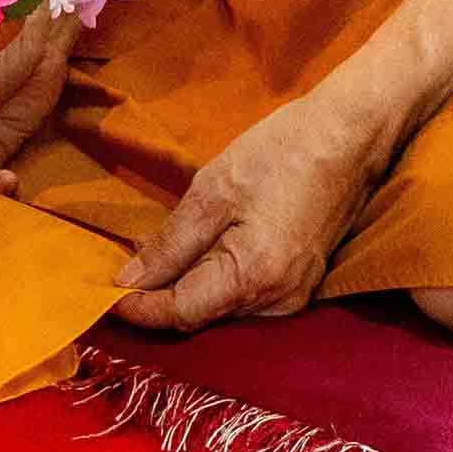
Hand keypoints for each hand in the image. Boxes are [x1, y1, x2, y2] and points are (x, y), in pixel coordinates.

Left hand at [113, 92, 385, 333]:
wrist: (349, 136)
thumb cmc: (280, 152)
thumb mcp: (213, 191)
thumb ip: (170, 244)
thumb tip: (128, 281)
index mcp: (253, 277)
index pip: (180, 312)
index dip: (138, 308)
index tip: (103, 293)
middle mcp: (277, 300)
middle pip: (200, 314)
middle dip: (158, 297)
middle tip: (119, 267)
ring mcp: (294, 295)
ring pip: (221, 307)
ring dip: (185, 288)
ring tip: (153, 255)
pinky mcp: (301, 283)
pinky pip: (245, 296)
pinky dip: (214, 280)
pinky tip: (197, 251)